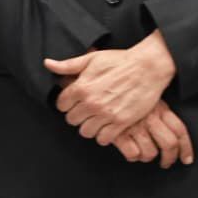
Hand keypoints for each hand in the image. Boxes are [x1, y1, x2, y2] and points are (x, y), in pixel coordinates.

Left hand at [44, 29, 176, 145]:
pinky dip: (104, 135)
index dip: (68, 102)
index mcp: (81, 87)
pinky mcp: (121, 122)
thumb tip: (47, 64)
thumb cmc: (121, 61)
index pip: (61, 105)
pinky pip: (103, 139)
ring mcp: (106, 114)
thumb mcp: (93, 58)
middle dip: (79, 115)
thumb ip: (68, 65)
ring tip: (99, 118)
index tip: (77, 100)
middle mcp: (91, 103)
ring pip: (86, 132)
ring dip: (91, 126)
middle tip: (89, 108)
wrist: (149, 67)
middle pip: (72, 120)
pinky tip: (109, 125)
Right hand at [112, 100, 194, 168]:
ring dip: (147, 157)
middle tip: (166, 163)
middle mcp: (150, 118)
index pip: (180, 130)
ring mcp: (135, 126)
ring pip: (150, 153)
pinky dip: (132, 156)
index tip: (186, 158)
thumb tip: (176, 136)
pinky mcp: (119, 134)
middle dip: (169, 158)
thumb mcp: (150, 99)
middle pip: (169, 144)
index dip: (186, 148)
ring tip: (143, 152)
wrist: (105, 93)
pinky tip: (129, 149)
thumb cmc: (130, 97)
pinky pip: (132, 154)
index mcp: (161, 109)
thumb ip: (162, 113)